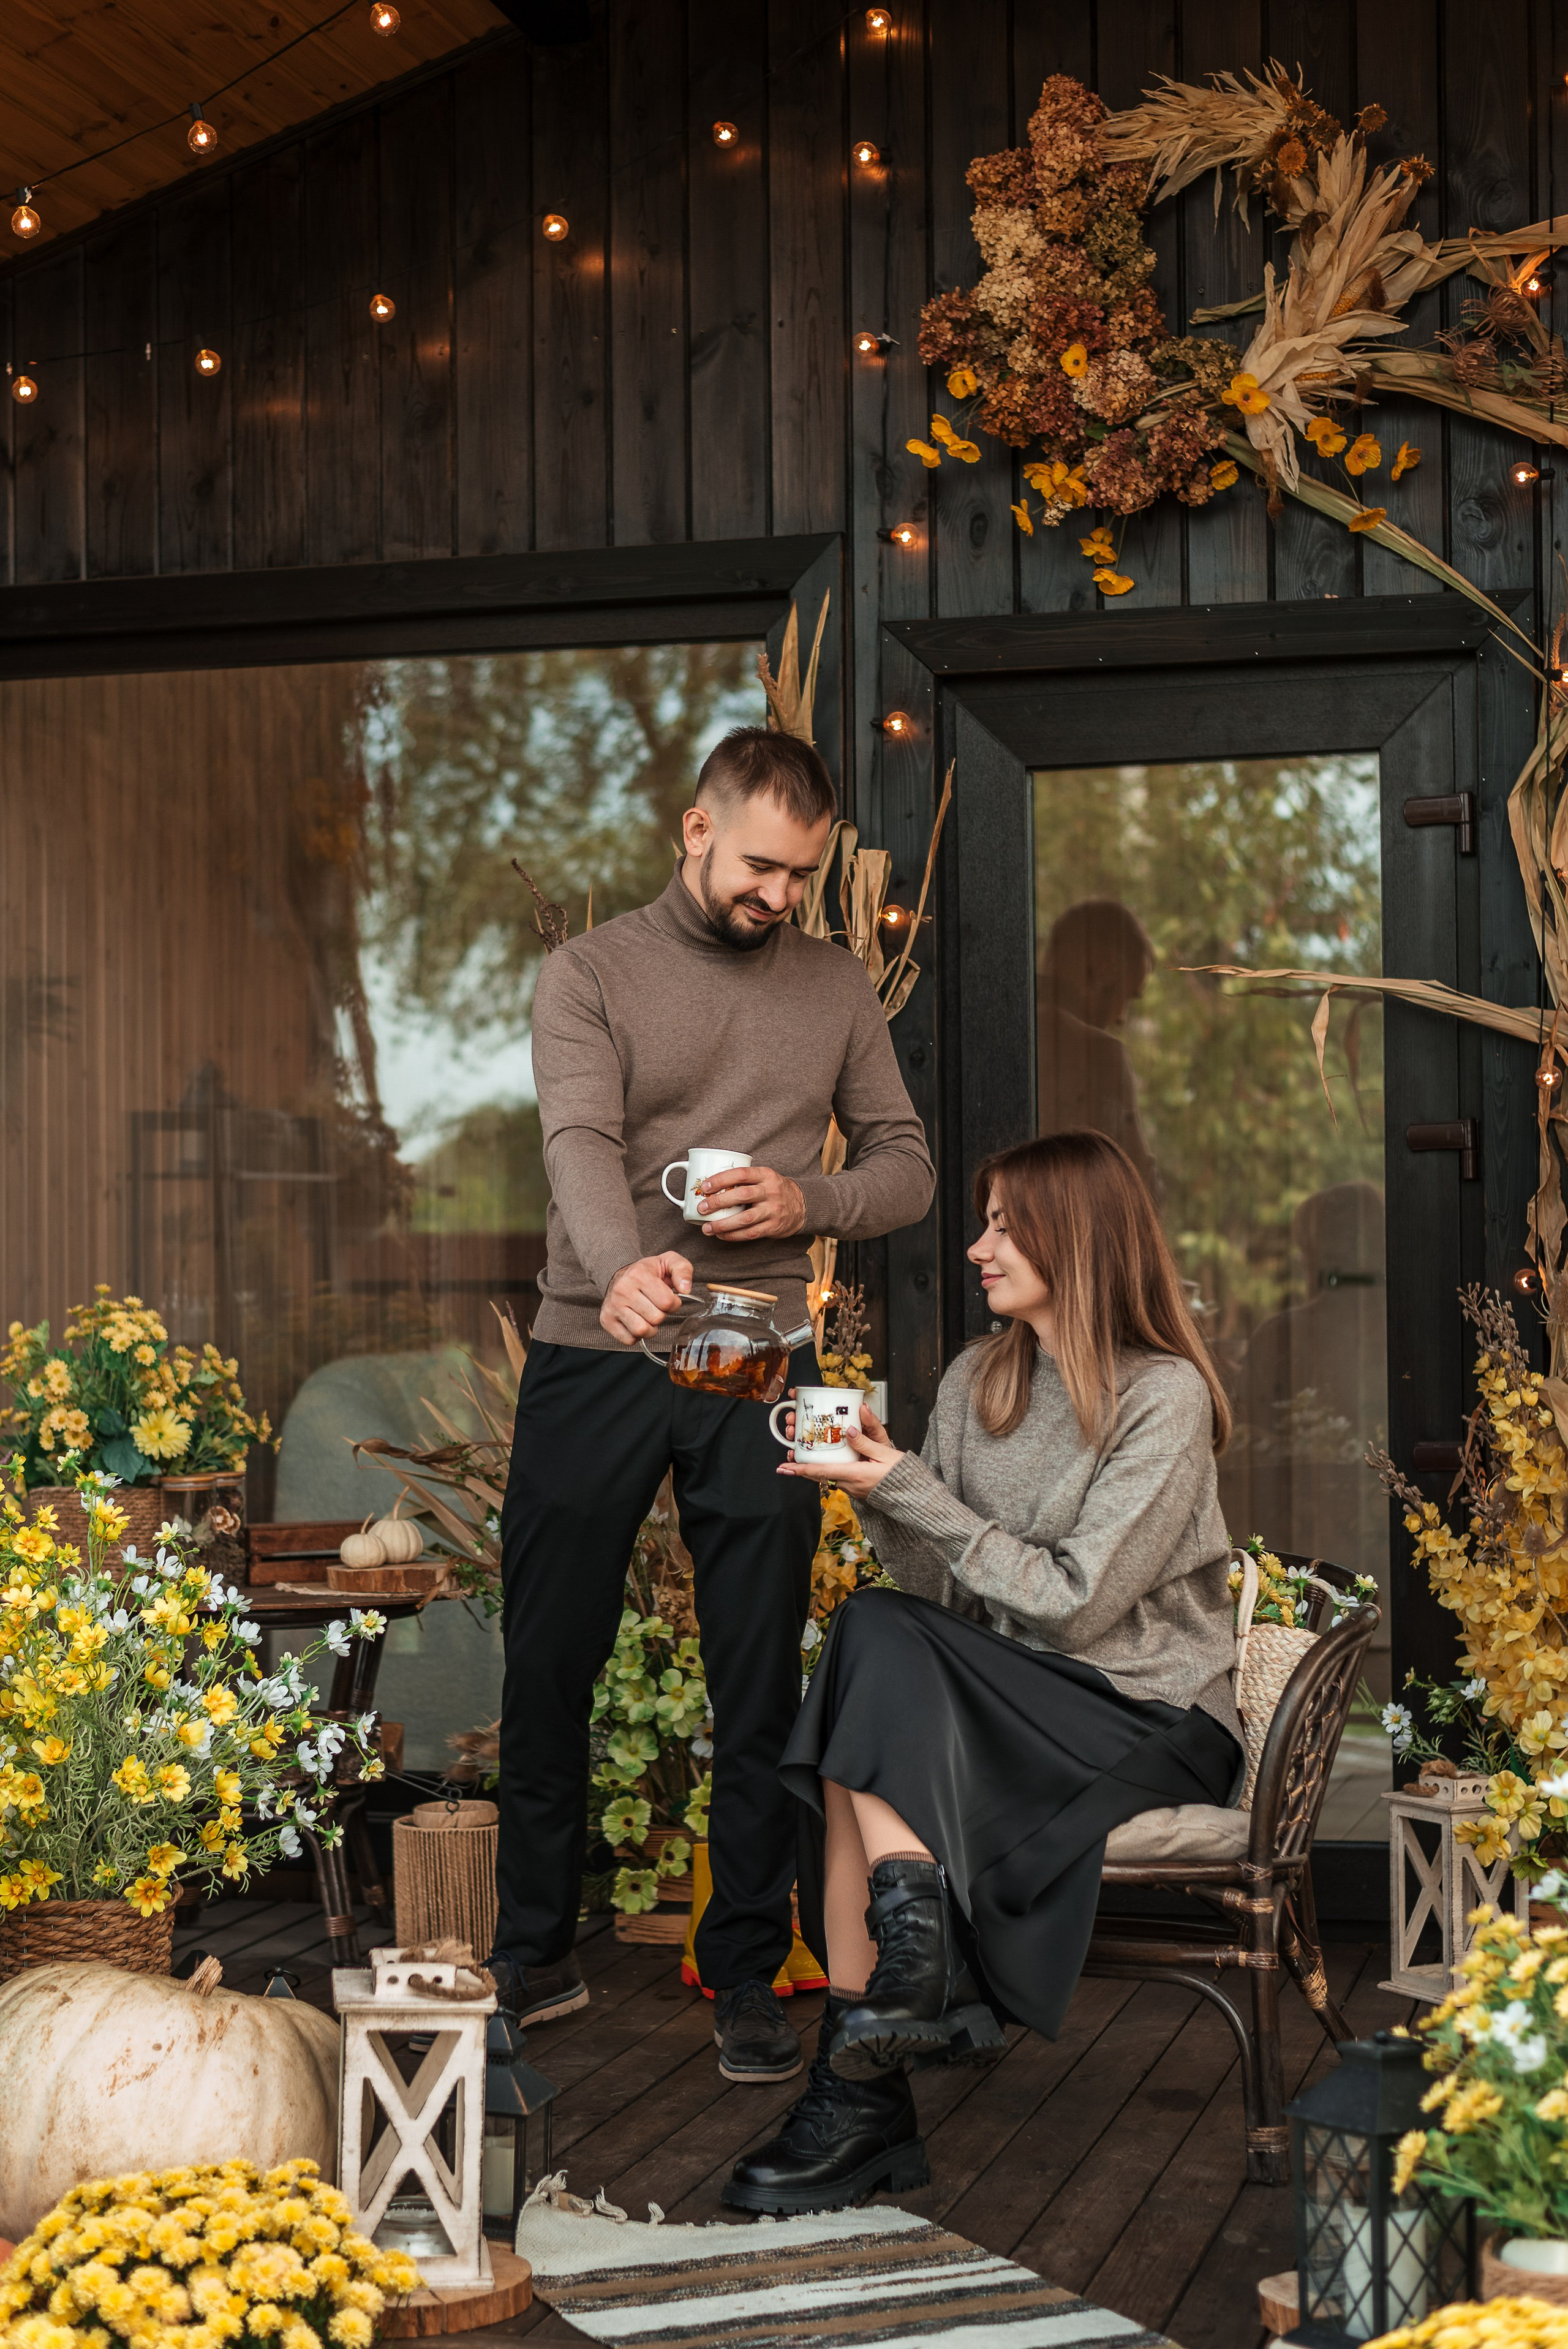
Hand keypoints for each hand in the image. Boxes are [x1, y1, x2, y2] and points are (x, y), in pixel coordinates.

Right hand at [601, 1251, 693, 1343]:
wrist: (619, 1274)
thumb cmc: (647, 1272)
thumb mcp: (668, 1262)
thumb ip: (683, 1270)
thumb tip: (685, 1289)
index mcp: (639, 1274)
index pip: (667, 1302)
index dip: (673, 1303)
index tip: (668, 1298)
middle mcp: (622, 1290)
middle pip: (656, 1318)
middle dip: (661, 1315)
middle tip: (655, 1306)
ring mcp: (613, 1306)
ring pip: (642, 1331)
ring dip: (650, 1328)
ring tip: (647, 1315)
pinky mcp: (607, 1320)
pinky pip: (629, 1340)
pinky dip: (636, 1335)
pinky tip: (636, 1321)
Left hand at [696, 1163, 805, 1240]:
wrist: (802, 1205)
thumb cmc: (774, 1190)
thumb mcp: (764, 1177)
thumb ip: (744, 1180)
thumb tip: (711, 1186)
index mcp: (766, 1175)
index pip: (741, 1174)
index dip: (721, 1179)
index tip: (705, 1186)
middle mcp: (771, 1192)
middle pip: (742, 1196)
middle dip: (719, 1202)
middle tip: (702, 1208)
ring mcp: (773, 1210)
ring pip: (745, 1219)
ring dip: (723, 1224)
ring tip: (707, 1228)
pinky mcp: (773, 1227)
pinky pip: (750, 1233)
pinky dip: (733, 1235)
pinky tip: (721, 1235)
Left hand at [777, 1397, 902, 1498]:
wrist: (912, 1495)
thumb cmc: (901, 1475)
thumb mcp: (885, 1453)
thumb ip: (865, 1442)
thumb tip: (849, 1431)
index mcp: (854, 1475)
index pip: (821, 1472)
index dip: (800, 1469)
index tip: (784, 1468)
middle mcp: (850, 1484)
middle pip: (819, 1475)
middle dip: (802, 1467)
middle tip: (787, 1459)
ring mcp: (853, 1488)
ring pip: (828, 1476)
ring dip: (814, 1468)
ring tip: (803, 1456)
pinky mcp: (857, 1488)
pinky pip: (838, 1477)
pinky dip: (828, 1470)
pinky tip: (827, 1460)